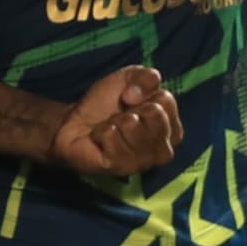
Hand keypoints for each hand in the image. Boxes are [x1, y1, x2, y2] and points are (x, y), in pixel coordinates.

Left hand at [53, 64, 182, 178]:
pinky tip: (101, 139)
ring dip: (114, 121)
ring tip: (111, 127)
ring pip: (132, 126)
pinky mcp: (121, 168)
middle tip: (121, 116)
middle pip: (154, 114)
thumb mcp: (129, 79)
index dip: (145, 94)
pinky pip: (112, 137)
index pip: (167, 101)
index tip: (132, 101)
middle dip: (132, 108)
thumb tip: (138, 94)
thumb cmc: (106, 104)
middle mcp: (162, 150)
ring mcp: (143, 162)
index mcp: (171, 129)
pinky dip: (102, 132)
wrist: (76, 122)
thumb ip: (147, 76)